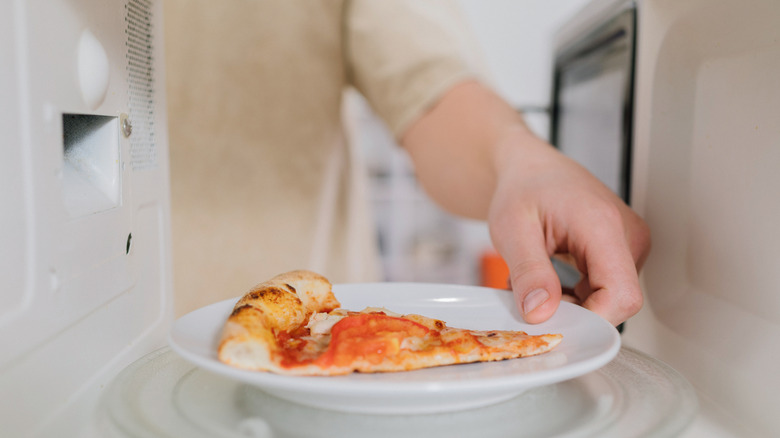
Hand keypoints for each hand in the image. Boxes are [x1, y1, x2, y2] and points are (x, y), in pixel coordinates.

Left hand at [401, 80, 649, 325]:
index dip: (590, 319)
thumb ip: (529, 272)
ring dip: (570, 302)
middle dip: (573, 310)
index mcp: (603, 225)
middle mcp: (628, 235)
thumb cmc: (523, 187)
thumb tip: (541, 313)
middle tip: (532, 294)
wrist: (529, 169)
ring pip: (609, 299)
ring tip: (538, 279)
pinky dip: (574, 294)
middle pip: (617, 301)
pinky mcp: (622, 253)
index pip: (621, 295)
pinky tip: (550, 276)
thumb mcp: (512, 229)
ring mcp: (629, 244)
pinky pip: (604, 290)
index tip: (552, 320)